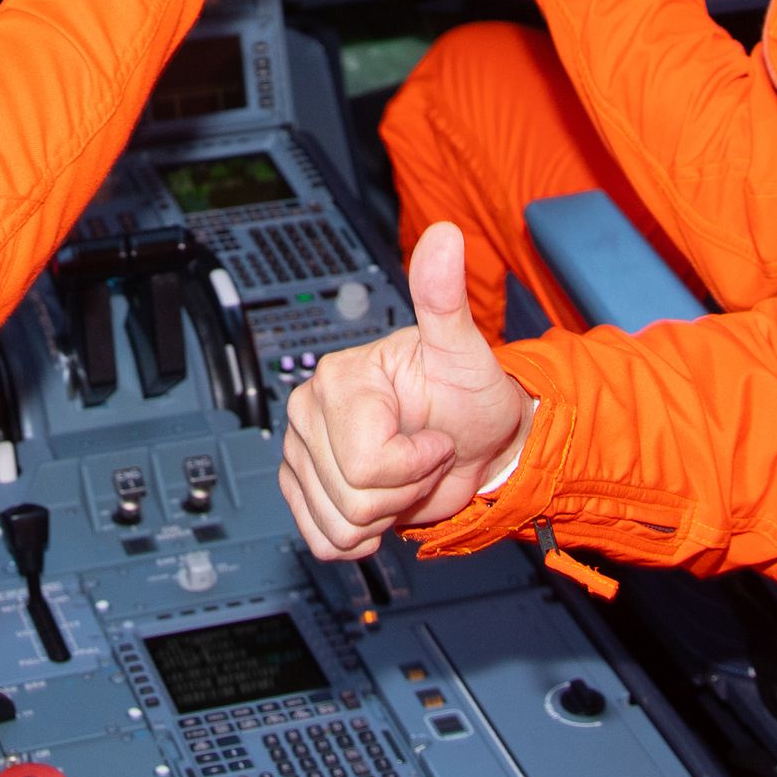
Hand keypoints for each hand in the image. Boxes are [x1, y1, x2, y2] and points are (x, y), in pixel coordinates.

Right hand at [278, 225, 533, 560]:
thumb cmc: (472, 398)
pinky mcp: (303, 490)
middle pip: (349, 496)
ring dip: (385, 513)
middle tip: (422, 456)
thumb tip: (444, 237)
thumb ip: (444, 298)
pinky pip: (321, 540)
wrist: (475, 444)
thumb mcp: (465, 352)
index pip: (364, 461)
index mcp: (339, 379)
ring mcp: (301, 453)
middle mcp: (309, 413)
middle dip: (401, 490)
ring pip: (338, 523)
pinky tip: (381, 502)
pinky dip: (360, 537)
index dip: (414, 464)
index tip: (434, 437)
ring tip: (404, 476)